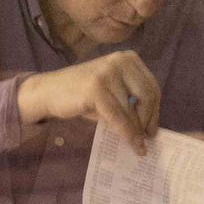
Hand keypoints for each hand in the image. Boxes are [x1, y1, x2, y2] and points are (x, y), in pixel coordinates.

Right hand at [18, 53, 157, 153]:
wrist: (49, 92)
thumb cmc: (82, 95)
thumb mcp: (112, 93)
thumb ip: (130, 100)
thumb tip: (149, 126)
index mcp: (128, 58)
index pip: (151, 86)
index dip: (155, 110)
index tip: (152, 129)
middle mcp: (120, 61)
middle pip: (148, 95)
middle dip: (147, 120)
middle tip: (145, 138)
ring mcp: (107, 73)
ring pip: (132, 110)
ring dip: (135, 131)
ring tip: (136, 144)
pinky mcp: (96, 88)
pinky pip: (119, 117)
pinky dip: (127, 134)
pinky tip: (132, 144)